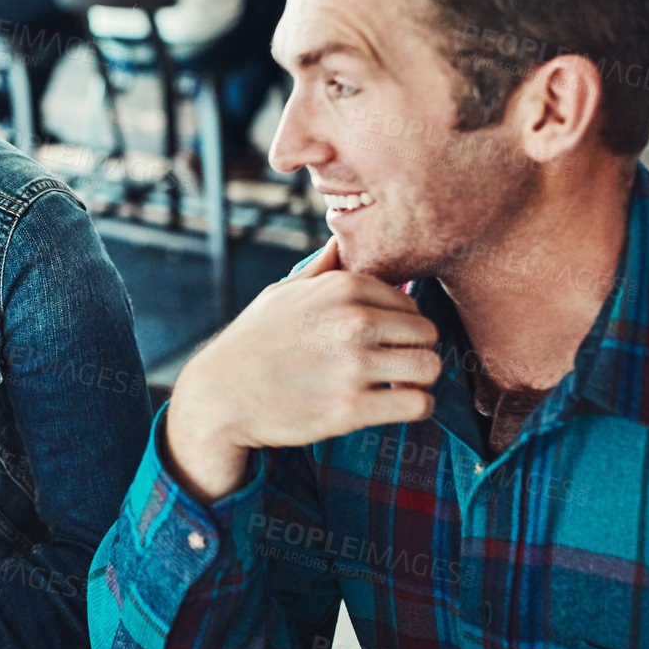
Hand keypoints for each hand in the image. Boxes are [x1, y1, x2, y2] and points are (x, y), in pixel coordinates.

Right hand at [165, 236, 440, 502]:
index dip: (399, 325)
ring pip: (430, 367)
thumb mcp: (281, 293)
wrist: (219, 395)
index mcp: (341, 287)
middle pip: (426, 333)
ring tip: (395, 386)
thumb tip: (341, 240)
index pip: (408, 301)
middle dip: (412, 351)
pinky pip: (418, 405)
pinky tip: (391, 406)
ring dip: (418, 380)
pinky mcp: (352, 408)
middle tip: (391, 366)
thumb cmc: (251, 343)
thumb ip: (321, 270)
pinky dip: (413, 408)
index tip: (380, 341)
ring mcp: (354, 365)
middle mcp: (352, 321)